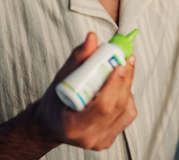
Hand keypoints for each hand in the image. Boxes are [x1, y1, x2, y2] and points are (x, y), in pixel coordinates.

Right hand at [32, 32, 136, 150]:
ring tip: (119, 71)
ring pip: (126, 110)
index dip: (114, 84)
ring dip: (126, 87)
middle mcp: (89, 138)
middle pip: (117, 106)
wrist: (51, 125)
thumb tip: (93, 38)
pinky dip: (126, 98)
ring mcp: (101, 141)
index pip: (102, 106)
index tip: (120, 64)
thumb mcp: (61, 79)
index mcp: (73, 125)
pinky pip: (127, 115)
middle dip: (125, 79)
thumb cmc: (55, 101)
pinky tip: (118, 88)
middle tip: (127, 58)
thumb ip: (78, 58)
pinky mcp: (109, 139)